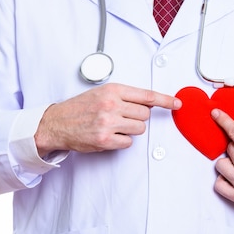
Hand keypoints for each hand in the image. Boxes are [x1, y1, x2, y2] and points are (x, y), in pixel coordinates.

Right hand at [35, 83, 180, 156]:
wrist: (57, 123)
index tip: (177, 104)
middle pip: (145, 115)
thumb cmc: (79, 108)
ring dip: (130, 130)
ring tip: (114, 126)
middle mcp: (111, 105)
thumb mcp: (101, 93)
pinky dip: (122, 142)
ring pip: (139, 129)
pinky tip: (109, 136)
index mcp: (112, 90)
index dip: (165, 100)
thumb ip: (123, 96)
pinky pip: (128, 143)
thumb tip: (148, 103)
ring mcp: (108, 123)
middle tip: (122, 118)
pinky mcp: (105, 140)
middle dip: (137, 118)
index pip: (146, 95)